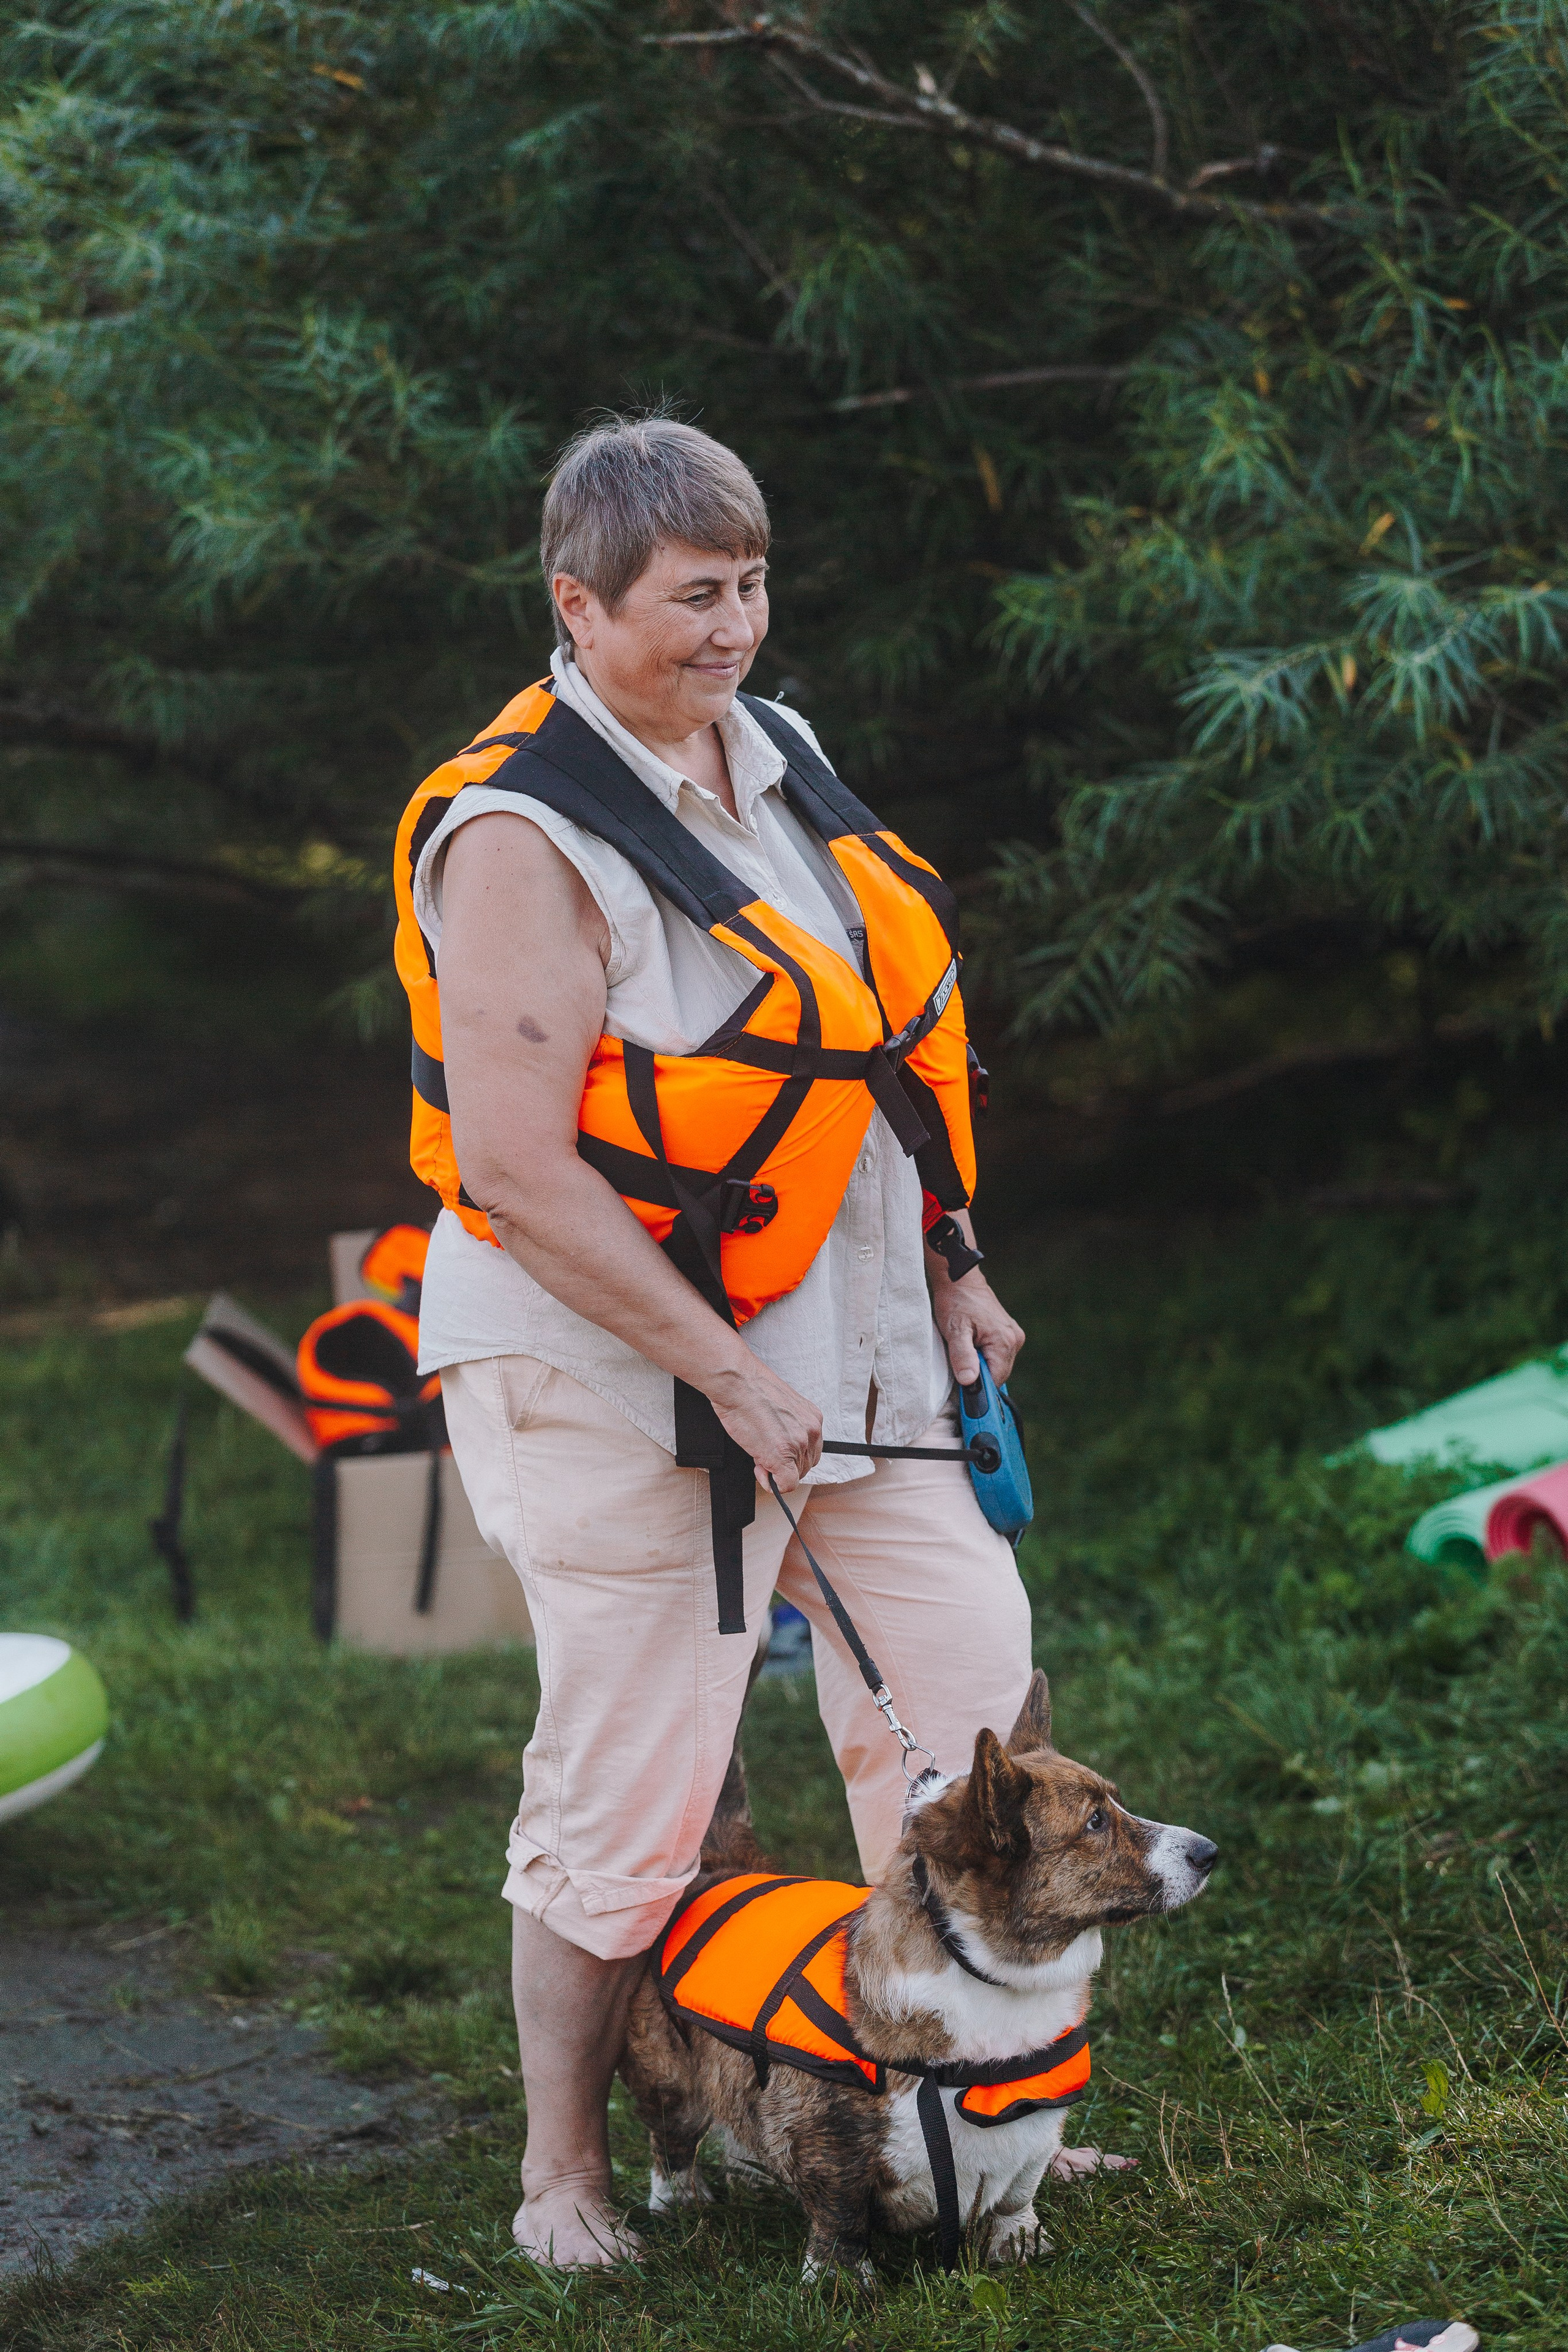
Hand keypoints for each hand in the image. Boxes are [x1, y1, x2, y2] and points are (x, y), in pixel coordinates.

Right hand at [704, 1355, 822, 1491]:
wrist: (738, 1383)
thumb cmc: (752, 1389)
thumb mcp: (783, 1407)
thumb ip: (790, 1427)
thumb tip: (782, 1445)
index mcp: (813, 1418)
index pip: (811, 1451)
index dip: (793, 1457)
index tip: (776, 1451)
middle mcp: (811, 1431)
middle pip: (805, 1466)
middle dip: (785, 1466)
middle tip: (763, 1454)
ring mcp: (798, 1444)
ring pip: (795, 1476)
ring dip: (776, 1472)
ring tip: (758, 1455)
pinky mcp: (783, 1457)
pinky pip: (786, 1485)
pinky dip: (774, 1485)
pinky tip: (760, 1471)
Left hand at [932, 1270, 1024, 1386]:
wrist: (960, 1281)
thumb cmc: (957, 1302)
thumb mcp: (955, 1331)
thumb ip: (962, 1356)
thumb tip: (969, 1381)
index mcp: (1004, 1341)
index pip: (996, 1379)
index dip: (979, 1386)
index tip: (962, 1382)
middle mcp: (1015, 1339)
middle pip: (999, 1373)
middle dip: (980, 1375)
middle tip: (961, 1363)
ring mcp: (1014, 1336)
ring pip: (999, 1365)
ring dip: (982, 1365)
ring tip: (966, 1350)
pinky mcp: (1009, 1333)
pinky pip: (999, 1354)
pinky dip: (986, 1356)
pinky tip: (973, 1347)